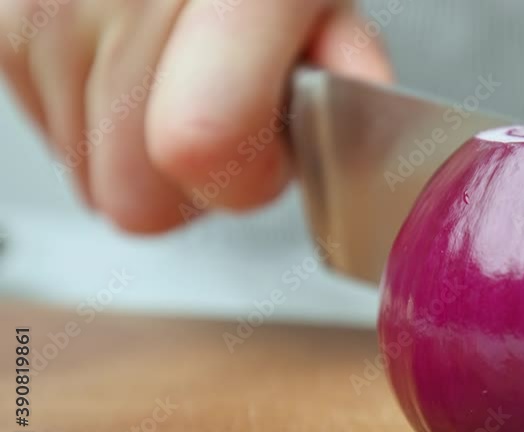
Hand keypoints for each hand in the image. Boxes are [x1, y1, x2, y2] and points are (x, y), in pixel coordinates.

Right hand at [0, 0, 390, 231]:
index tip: (269, 157)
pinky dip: (95, 117)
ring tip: (181, 74)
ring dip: (141, 149)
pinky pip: (52, 135)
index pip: (199, 145)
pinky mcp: (2, 24)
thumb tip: (361, 111)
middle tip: (229, 120)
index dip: (245, 178)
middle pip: (134, 194)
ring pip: (90, 175)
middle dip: (194, 181)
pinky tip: (133, 65)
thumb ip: (346, 53)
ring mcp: (46, 8)